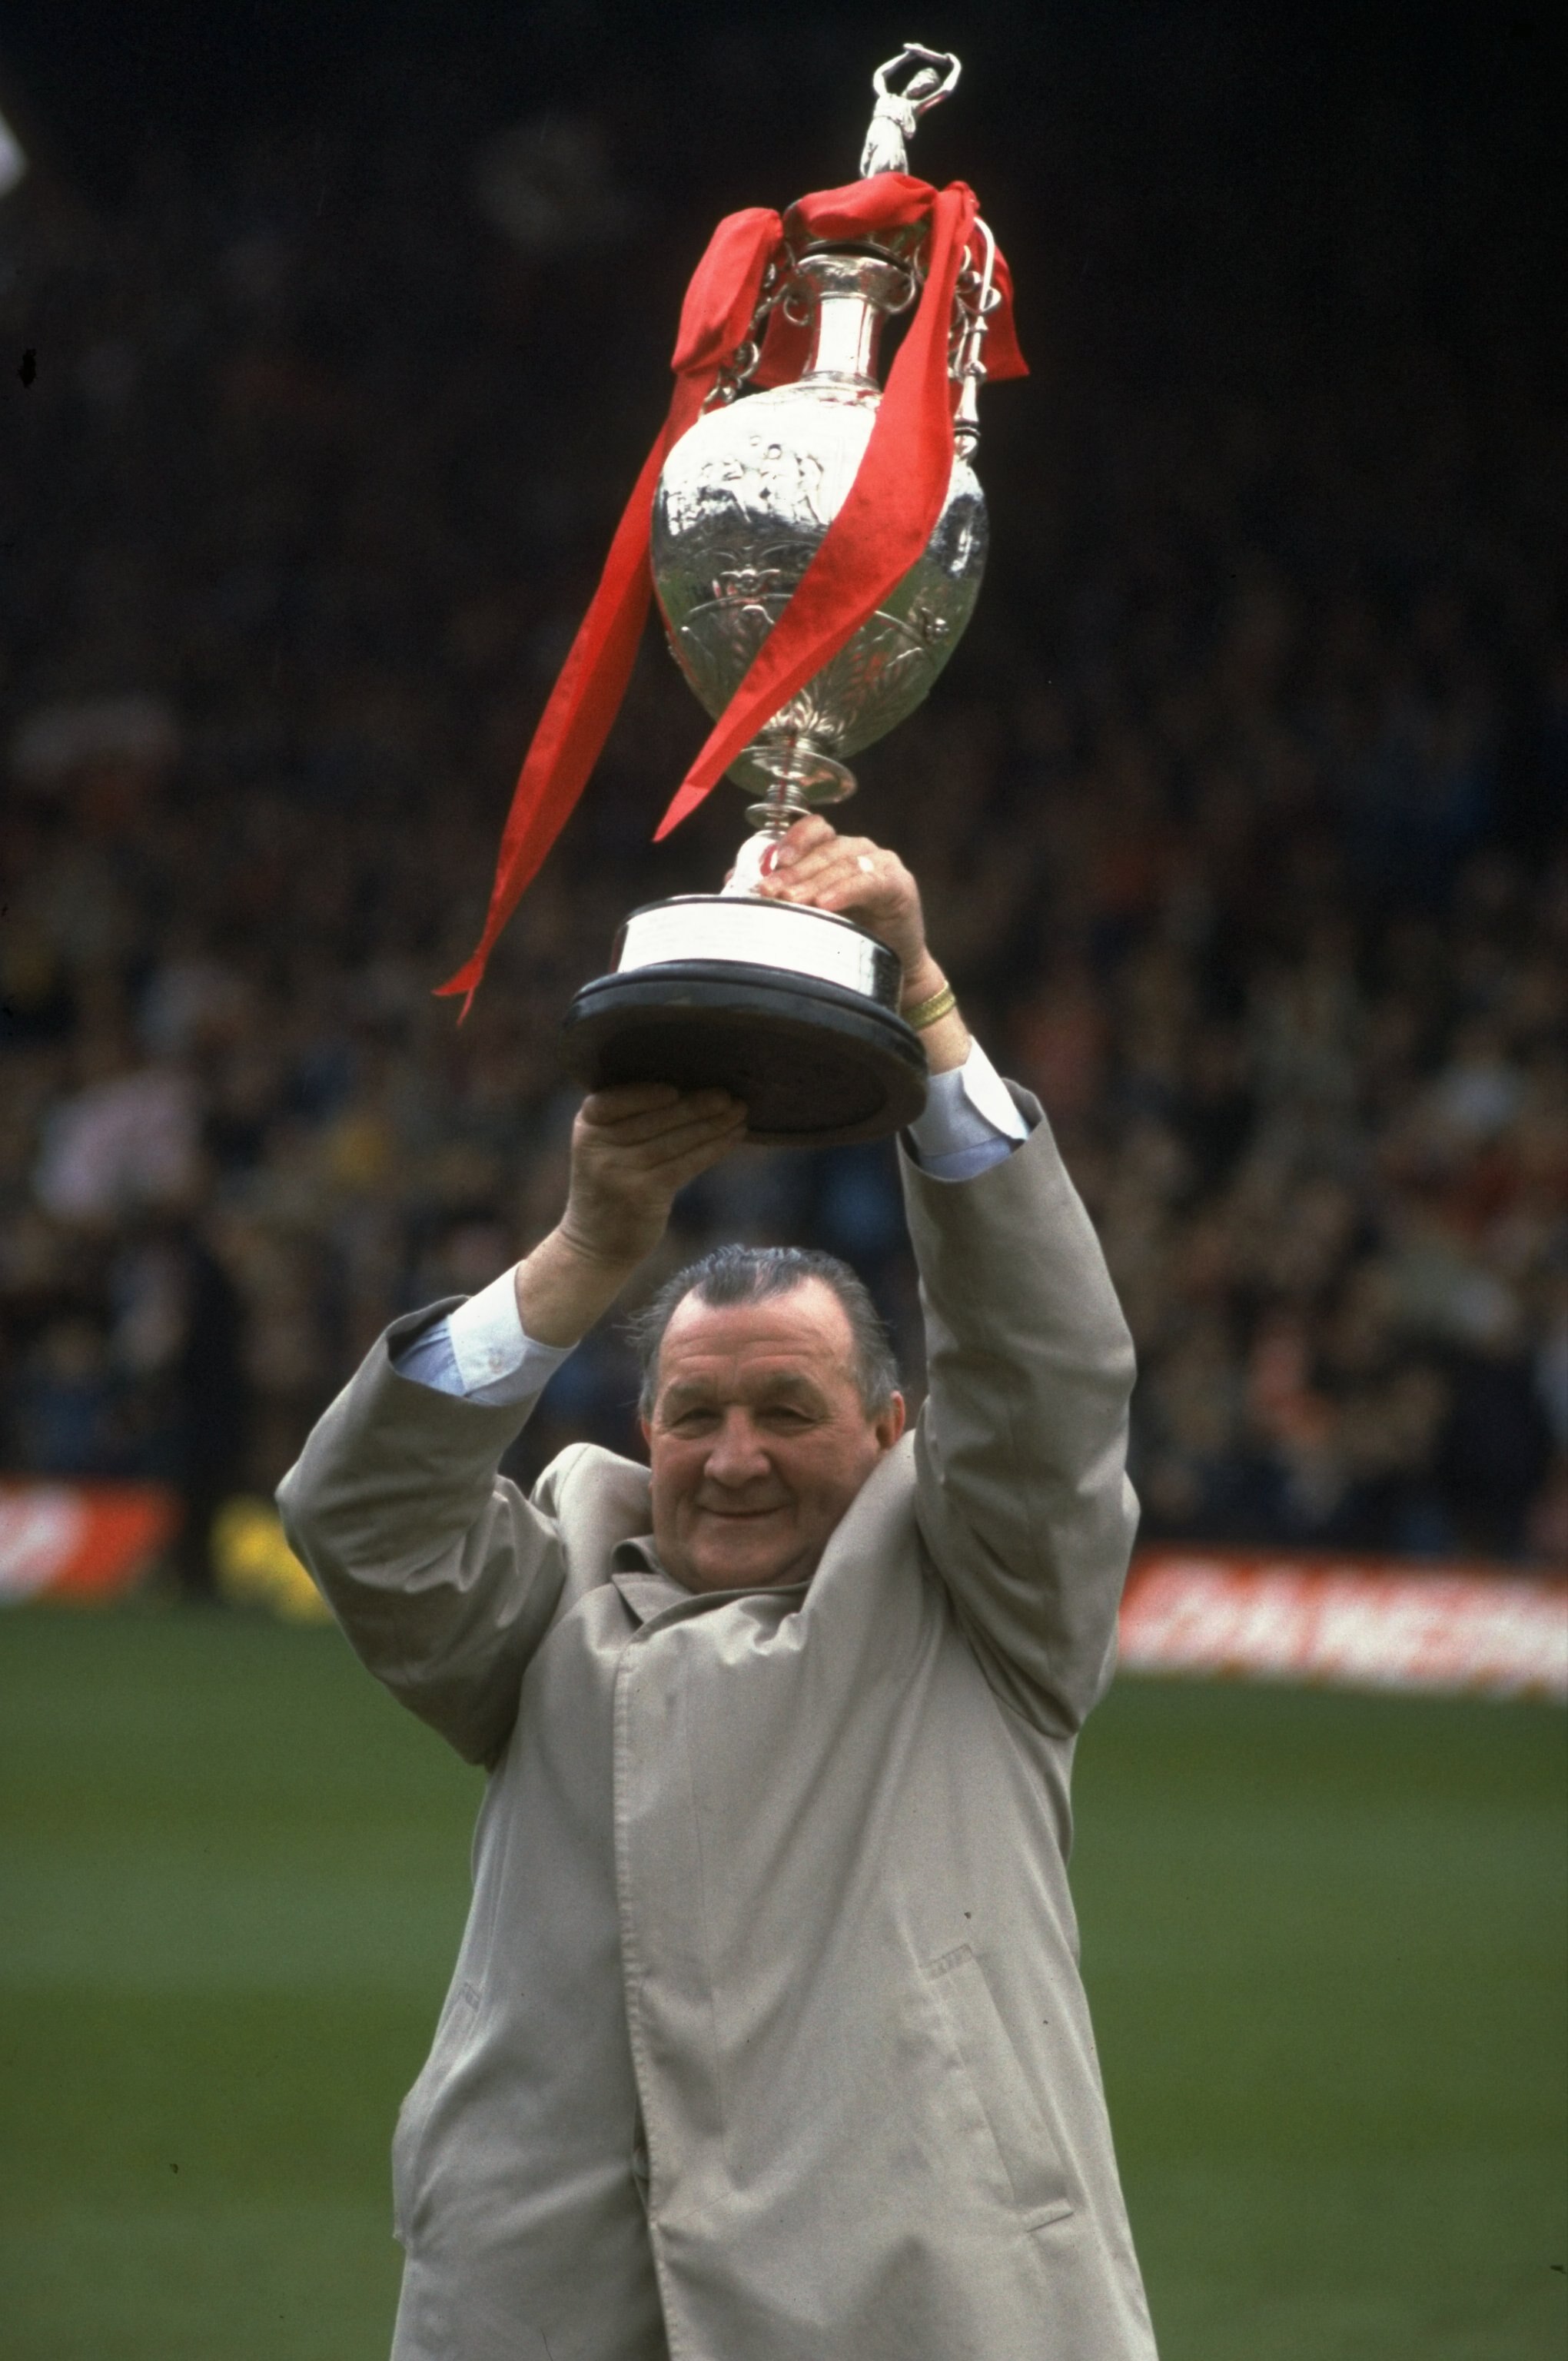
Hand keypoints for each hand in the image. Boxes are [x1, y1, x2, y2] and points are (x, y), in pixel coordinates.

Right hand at [516, 1084, 746, 1347]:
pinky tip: (735, 1136)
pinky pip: (687, 1164)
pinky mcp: (644, 1194)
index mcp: (587, 1126)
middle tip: (729, 1095)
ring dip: (714, 1125)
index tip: (677, 1088)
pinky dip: (714, 1148)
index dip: (646, 1093)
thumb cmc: (609, 1187)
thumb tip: (690, 1090)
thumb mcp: (602, 1149)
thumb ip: (628, 1121)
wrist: (594, 1244)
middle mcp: (599, 1147)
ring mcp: (620, 1172)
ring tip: (740, 1112)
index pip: (615, 1100)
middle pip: (655, 1119)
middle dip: (697, 1106)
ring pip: (676, 1141)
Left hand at [754, 816, 969, 1070]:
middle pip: (823, 850)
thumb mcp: (808, 913)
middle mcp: (858, 850)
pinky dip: (847, 890)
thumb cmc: (847, 938)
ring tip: (793, 901)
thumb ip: (778, 893)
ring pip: (843, 864)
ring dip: (815, 882)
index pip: (813, 830)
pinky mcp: (899, 884)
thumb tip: (731, 880)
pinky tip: (827, 904)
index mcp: (834, 850)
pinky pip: (870, 881)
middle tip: (771, 892)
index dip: (793, 840)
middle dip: (794, 871)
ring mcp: (881, 864)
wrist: (891, 971)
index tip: (772, 863)